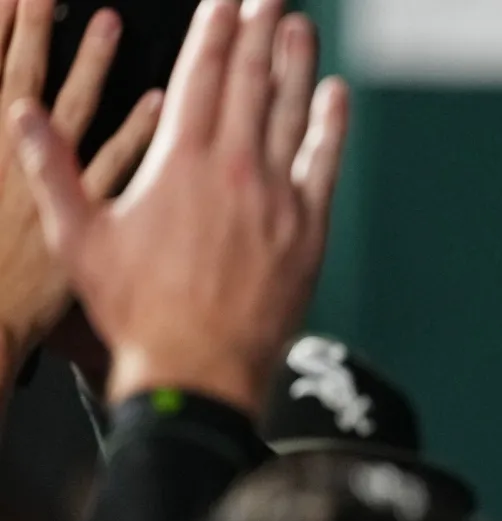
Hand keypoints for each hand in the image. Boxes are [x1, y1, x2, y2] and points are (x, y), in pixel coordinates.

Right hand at [9, 0, 345, 415]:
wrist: (199, 368)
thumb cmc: (138, 310)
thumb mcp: (79, 238)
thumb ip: (53, 170)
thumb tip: (22, 114)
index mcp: (178, 163)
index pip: (201, 76)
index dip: (214, 30)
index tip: (224, 0)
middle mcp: (235, 170)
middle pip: (251, 82)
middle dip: (258, 30)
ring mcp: (277, 198)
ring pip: (291, 113)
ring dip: (296, 64)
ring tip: (298, 25)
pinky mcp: (307, 228)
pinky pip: (325, 163)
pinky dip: (331, 125)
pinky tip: (336, 95)